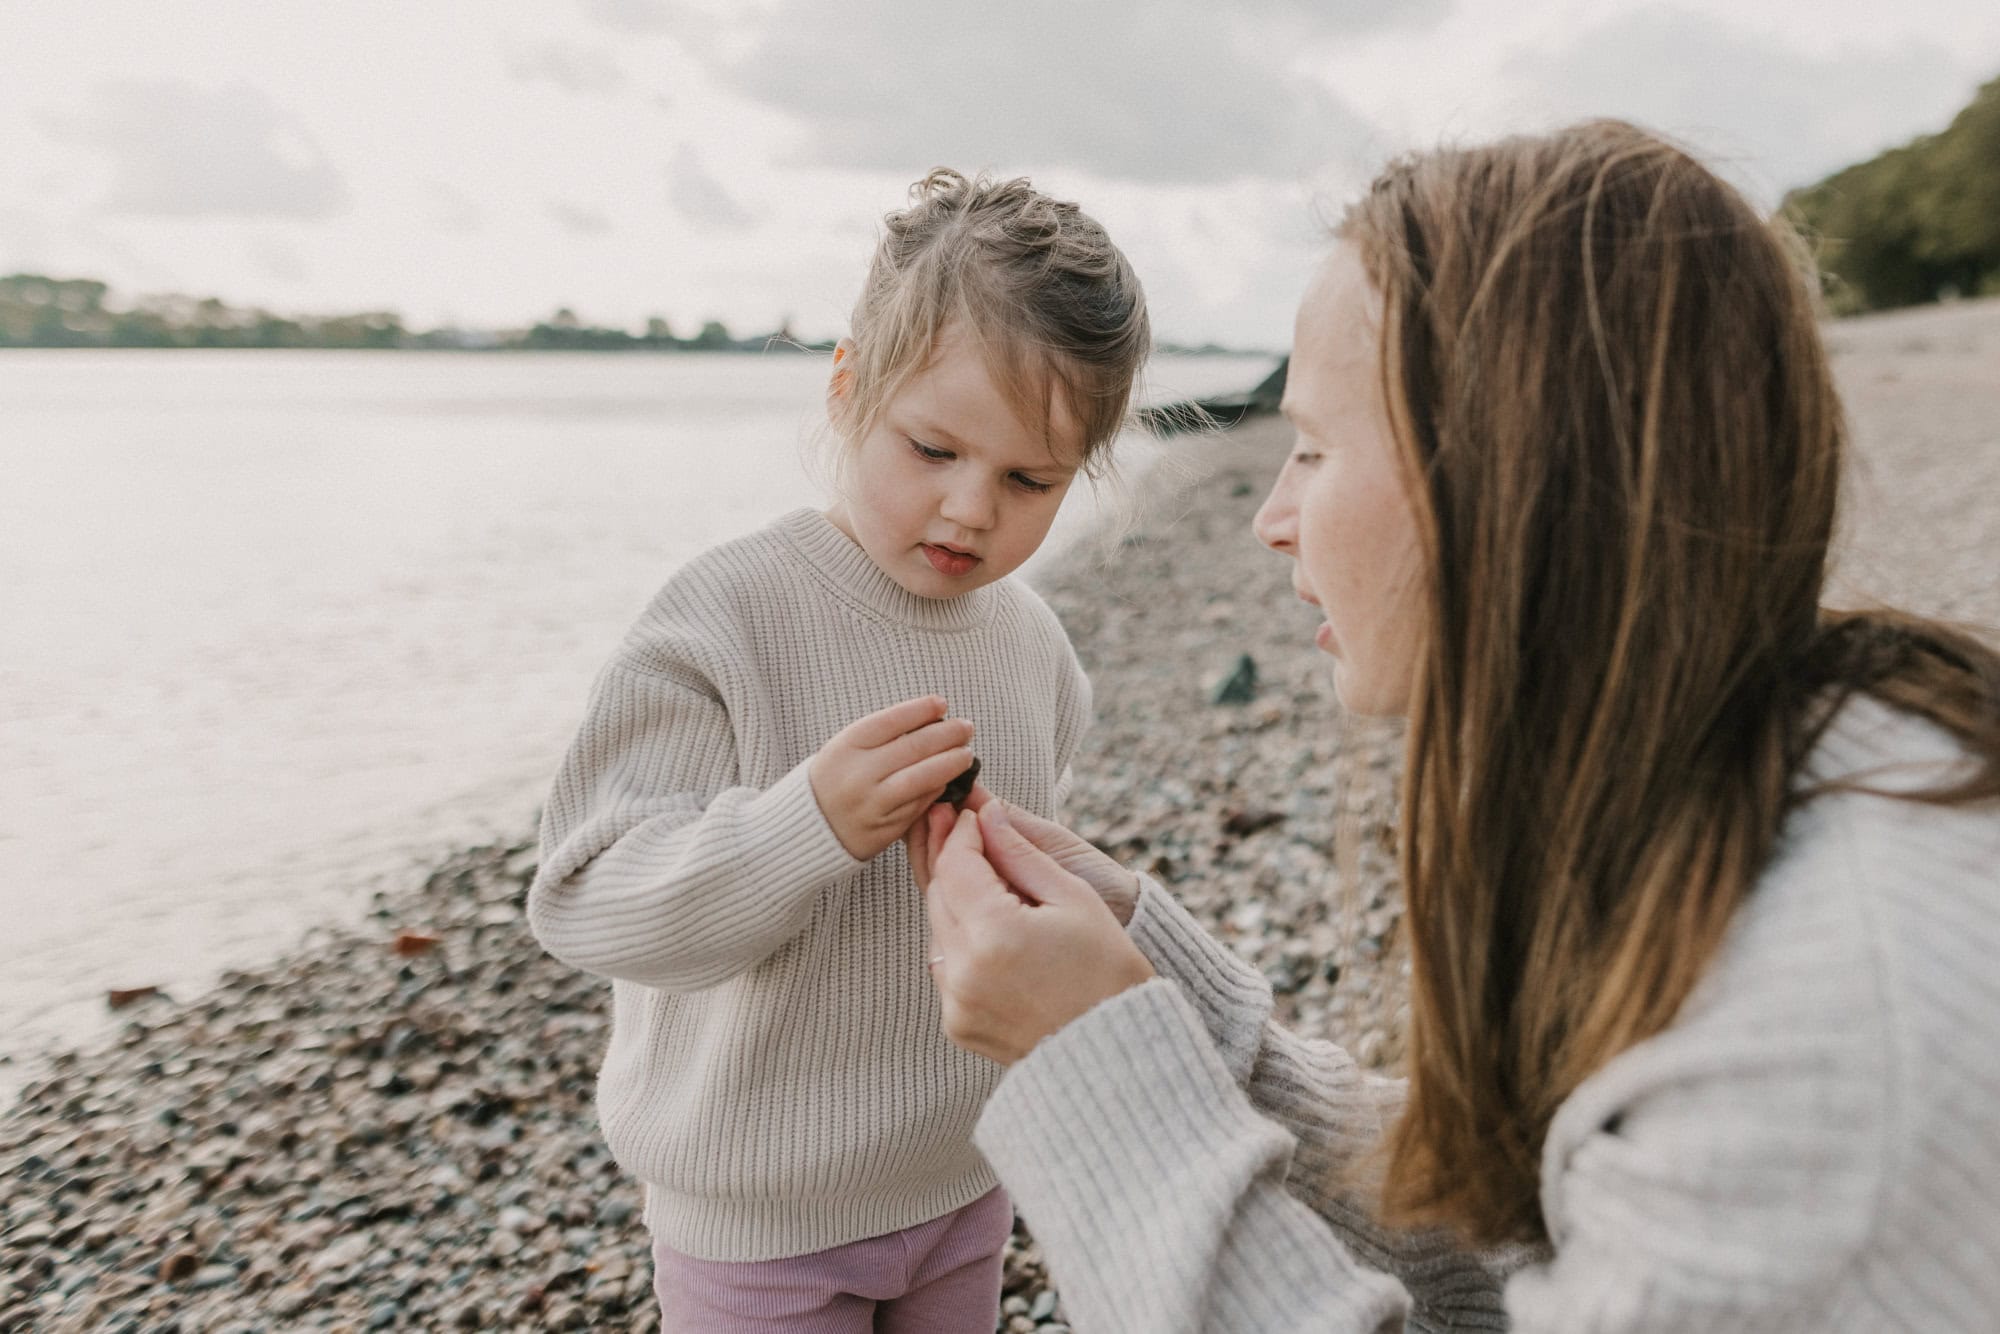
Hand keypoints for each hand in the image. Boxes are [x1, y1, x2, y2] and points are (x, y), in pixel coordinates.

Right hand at [810, 696, 974, 861]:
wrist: (807, 827)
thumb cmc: (835, 779)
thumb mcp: (845, 748)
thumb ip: (882, 736)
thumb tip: (932, 719)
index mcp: (846, 747)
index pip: (892, 720)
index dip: (921, 709)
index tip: (942, 703)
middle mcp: (858, 774)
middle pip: (913, 747)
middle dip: (947, 734)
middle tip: (966, 728)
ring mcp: (871, 804)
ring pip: (922, 778)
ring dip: (951, 763)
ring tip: (966, 754)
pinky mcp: (883, 829)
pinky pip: (918, 805)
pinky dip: (937, 789)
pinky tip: (948, 779)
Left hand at [923, 803, 1154, 1065]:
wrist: (1118, 1053)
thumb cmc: (1108, 972)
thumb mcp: (1074, 899)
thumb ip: (1022, 853)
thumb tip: (990, 814)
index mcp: (995, 934)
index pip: (956, 864)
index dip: (963, 832)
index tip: (976, 816)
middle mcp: (964, 971)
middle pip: (938, 893)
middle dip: (954, 861)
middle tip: (970, 833)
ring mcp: (956, 1003)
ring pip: (937, 928)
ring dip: (956, 900)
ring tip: (986, 880)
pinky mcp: (956, 1024)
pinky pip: (945, 966)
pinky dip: (961, 941)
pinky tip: (989, 929)